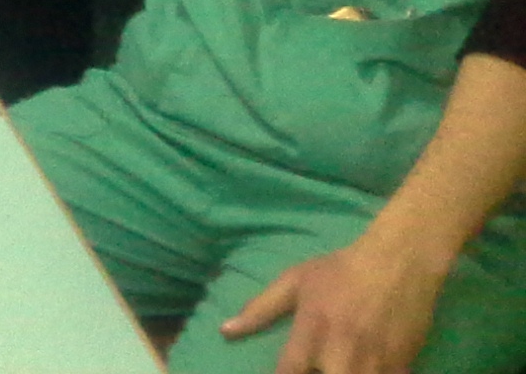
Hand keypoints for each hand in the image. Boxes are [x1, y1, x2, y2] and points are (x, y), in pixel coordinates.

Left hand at [221, 231, 450, 373]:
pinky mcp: (401, 369)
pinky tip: (360, 368)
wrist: (397, 264)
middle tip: (313, 366)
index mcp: (311, 332)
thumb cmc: (340, 271)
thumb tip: (225, 331)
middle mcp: (340, 354)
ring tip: (332, 366)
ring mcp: (373, 365)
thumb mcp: (294, 281)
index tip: (281, 373)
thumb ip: (260, 309)